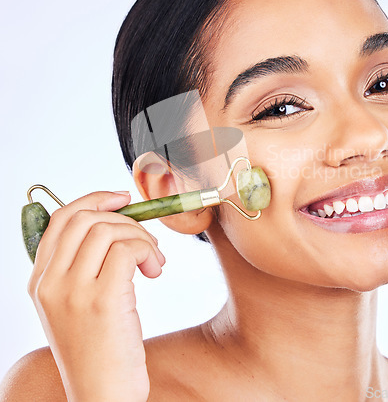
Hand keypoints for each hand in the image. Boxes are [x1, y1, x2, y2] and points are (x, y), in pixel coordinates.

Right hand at [27, 191, 165, 401]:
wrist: (102, 395)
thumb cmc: (99, 349)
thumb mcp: (77, 304)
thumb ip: (84, 265)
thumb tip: (115, 223)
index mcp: (41, 281)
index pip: (61, 219)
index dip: (95, 200)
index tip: (123, 198)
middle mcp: (50, 283)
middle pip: (86, 219)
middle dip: (126, 220)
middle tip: (146, 241)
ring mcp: (73, 291)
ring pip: (109, 230)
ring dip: (143, 238)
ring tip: (154, 261)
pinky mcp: (102, 300)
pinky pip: (127, 249)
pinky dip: (148, 251)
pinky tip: (154, 271)